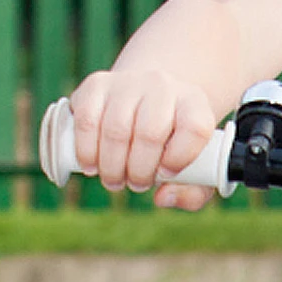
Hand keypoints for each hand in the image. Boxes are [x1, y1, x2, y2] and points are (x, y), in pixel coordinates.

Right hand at [68, 69, 218, 210]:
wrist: (145, 97)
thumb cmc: (172, 141)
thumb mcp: (193, 164)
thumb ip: (192, 192)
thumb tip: (163, 198)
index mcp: (194, 103)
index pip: (195, 128)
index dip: (180, 158)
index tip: (166, 175)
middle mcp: (163, 86)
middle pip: (150, 133)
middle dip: (139, 171)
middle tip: (135, 185)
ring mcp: (128, 82)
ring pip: (116, 130)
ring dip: (112, 166)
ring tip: (114, 180)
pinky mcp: (96, 85)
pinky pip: (87, 120)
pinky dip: (86, 151)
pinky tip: (91, 165)